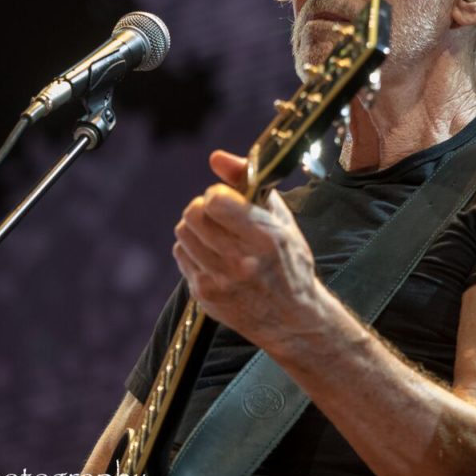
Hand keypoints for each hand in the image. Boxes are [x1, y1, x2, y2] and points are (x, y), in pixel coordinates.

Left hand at [172, 150, 326, 350]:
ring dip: (196, 228)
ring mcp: (220, 280)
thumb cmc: (289, 260)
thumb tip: (215, 157)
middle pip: (193, 214)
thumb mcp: (280, 218)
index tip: (229, 200)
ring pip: (183, 233)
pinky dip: (193, 249)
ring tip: (216, 235)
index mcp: (265, 237)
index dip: (218, 195)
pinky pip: (182, 254)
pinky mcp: (205, 294)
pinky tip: (213, 255)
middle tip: (220, 216)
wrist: (293, 318)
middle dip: (204, 208)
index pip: (215, 201)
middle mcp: (241, 261)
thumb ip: (247, 182)